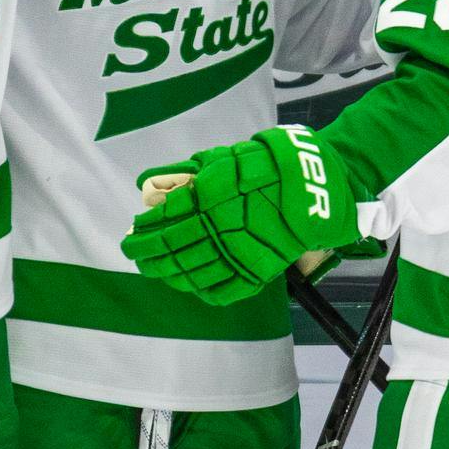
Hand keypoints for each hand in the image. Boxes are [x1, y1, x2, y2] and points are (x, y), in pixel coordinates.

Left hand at [121, 126, 360, 302]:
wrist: (315, 186)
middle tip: (133, 254)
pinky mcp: (257, 271)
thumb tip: (145, 186)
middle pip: (171, 248)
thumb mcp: (221, 158)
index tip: (132, 231)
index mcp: (208, 197)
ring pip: (191, 272)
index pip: (164, 220)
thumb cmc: (266, 166)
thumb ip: (183, 173)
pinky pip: (221, 290)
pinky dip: (200, 290)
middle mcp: (219, 228)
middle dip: (146, 252)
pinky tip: (188, 283)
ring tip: (153, 269)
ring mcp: (238, 254)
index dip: (144, 229)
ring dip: (166, 272)